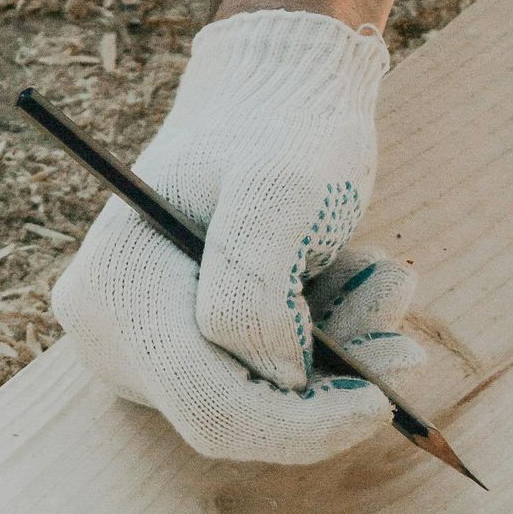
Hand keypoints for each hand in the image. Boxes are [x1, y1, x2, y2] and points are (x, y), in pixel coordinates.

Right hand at [53, 10, 421, 464]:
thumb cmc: (282, 127)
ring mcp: (144, 344)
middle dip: (329, 385)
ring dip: (340, 353)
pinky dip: (327, 344)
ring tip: (376, 279)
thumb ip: (258, 285)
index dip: (303, 423)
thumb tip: (276, 376)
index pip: (212, 408)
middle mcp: (112, 331)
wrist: (277, 90)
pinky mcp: (186, 349)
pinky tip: (352, 282)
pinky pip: (268, 380)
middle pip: (239, 416)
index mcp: (118, 292)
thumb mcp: (281, 187)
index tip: (383, 402)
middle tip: (400, 336)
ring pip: (264, 399)